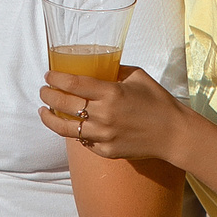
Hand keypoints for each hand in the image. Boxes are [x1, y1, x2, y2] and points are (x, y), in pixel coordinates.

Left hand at [38, 64, 187, 162]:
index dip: (55, 79)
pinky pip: (82, 142)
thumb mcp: (138, 77)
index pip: (72, 84)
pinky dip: (74, 132)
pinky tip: (70, 125)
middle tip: (43, 91)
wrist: (174, 134)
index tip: (48, 75)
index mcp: (111, 93)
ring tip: (44, 111)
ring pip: (65, 128)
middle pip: (63, 104)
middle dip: (47, 95)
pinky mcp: (106, 151)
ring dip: (50, 118)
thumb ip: (115, 70)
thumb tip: (98, 65)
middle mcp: (104, 115)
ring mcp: (104, 136)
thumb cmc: (158, 102)